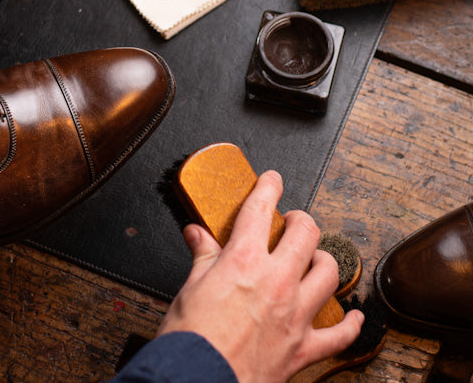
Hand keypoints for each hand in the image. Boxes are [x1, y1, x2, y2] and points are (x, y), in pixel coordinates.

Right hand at [157, 171, 363, 382]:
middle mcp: (276, 281)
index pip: (260, 211)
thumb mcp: (189, 288)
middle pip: (306, 234)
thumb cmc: (191, 339)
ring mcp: (295, 314)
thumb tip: (196, 234)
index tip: (272, 180)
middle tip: (294, 220)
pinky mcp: (303, 347)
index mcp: (243, 261)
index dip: (268, 188)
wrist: (200, 380)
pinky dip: (351, 324)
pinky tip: (354, 317)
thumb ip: (201, 257)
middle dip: (302, 220)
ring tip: (316, 258)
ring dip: (324, 260)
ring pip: (329, 274)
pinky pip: (340, 334)